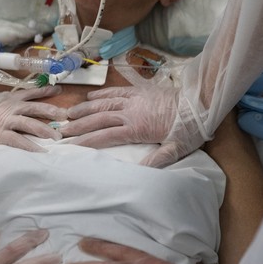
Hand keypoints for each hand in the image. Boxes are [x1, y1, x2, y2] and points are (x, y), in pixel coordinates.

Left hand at [0, 86, 67, 158]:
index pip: (17, 140)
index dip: (30, 147)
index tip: (43, 153)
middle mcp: (8, 117)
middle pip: (29, 123)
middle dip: (45, 130)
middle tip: (58, 137)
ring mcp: (12, 105)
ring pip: (33, 108)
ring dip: (49, 111)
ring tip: (63, 115)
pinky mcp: (14, 96)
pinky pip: (31, 92)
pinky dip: (44, 91)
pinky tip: (57, 91)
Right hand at [59, 86, 205, 167]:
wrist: (199, 101)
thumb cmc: (189, 128)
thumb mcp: (176, 149)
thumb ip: (157, 160)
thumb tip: (138, 172)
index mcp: (136, 128)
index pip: (105, 136)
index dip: (86, 140)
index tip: (71, 144)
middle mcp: (130, 112)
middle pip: (98, 119)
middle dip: (79, 125)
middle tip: (63, 130)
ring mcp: (133, 99)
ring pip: (103, 103)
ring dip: (85, 109)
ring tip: (69, 114)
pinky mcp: (138, 90)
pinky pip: (115, 91)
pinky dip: (101, 94)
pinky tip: (90, 98)